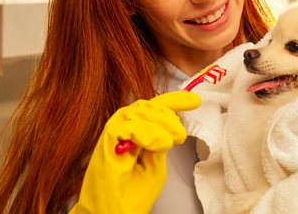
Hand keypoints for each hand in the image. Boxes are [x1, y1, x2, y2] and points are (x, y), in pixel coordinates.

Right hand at [69, 91, 200, 213]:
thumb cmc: (131, 196)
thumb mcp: (155, 164)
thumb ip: (160, 141)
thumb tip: (170, 123)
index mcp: (133, 134)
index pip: (151, 109)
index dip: (173, 101)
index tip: (194, 101)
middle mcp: (121, 132)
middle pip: (143, 106)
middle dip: (167, 114)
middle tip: (180, 134)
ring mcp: (111, 138)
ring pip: (134, 112)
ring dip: (158, 123)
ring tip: (171, 141)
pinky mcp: (103, 145)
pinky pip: (123, 127)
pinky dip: (144, 132)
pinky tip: (158, 143)